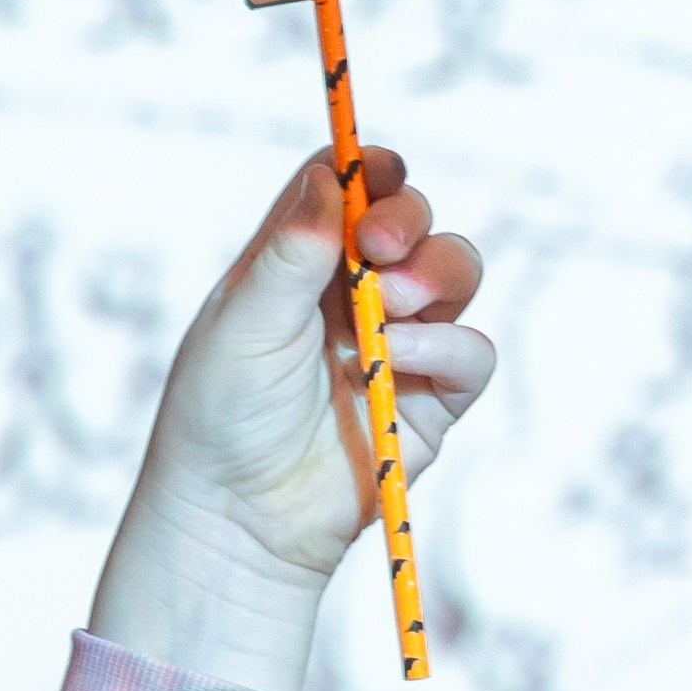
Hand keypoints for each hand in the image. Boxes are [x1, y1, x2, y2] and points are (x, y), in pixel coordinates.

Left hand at [91, 147, 493, 690]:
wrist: (235, 519)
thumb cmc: (218, 419)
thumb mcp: (242, 322)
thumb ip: (291, 250)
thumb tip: (331, 174)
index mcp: (298, 267)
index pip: (350, 192)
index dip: (372, 171)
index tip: (378, 172)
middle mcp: (351, 298)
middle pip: (412, 223)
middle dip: (407, 220)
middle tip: (378, 247)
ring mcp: (397, 347)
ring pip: (456, 274)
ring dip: (435, 273)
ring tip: (389, 304)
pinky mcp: (429, 404)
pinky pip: (472, 353)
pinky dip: (450, 343)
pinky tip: (404, 352)